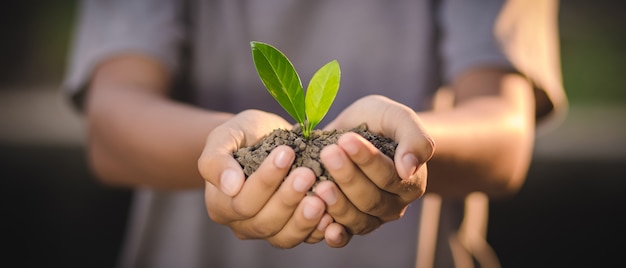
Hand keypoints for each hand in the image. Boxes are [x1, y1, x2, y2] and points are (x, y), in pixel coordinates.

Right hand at [198, 109, 328, 247]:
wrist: (267, 138)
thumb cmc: (243, 135)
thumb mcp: (225, 136)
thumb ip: (216, 160)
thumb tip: (230, 186)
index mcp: (222, 205)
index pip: (243, 202)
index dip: (265, 180)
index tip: (285, 153)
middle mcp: (243, 224)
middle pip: (265, 222)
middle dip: (288, 198)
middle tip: (307, 174)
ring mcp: (270, 231)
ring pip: (285, 236)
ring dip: (304, 219)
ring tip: (322, 197)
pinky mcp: (293, 230)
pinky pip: (306, 238)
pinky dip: (319, 229)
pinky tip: (331, 213)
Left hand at [316, 95, 434, 241]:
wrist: (356, 132)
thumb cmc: (379, 122)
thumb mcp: (397, 117)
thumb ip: (414, 139)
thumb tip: (408, 169)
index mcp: (409, 182)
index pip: (389, 175)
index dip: (367, 160)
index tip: (346, 140)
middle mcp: (392, 205)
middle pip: (371, 199)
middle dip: (347, 177)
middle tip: (327, 154)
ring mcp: (370, 218)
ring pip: (356, 219)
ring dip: (336, 203)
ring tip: (318, 184)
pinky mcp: (347, 225)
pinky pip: (342, 236)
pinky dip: (331, 232)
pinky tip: (319, 219)